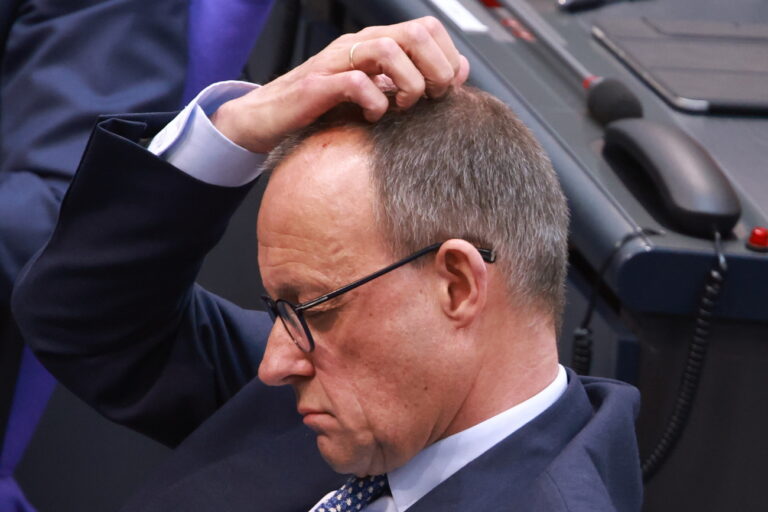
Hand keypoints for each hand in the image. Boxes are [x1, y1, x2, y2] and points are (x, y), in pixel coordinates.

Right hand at [210, 16, 469, 152]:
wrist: (267, 118)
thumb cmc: (321, 108)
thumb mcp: (372, 92)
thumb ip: (406, 82)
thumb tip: (454, 78)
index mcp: (376, 43)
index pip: (429, 29)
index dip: (449, 57)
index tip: (450, 89)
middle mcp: (359, 45)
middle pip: (417, 32)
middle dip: (437, 68)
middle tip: (432, 98)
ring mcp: (337, 62)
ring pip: (389, 49)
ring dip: (409, 82)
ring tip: (403, 107)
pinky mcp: (317, 85)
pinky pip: (356, 82)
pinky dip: (374, 101)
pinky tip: (373, 117)